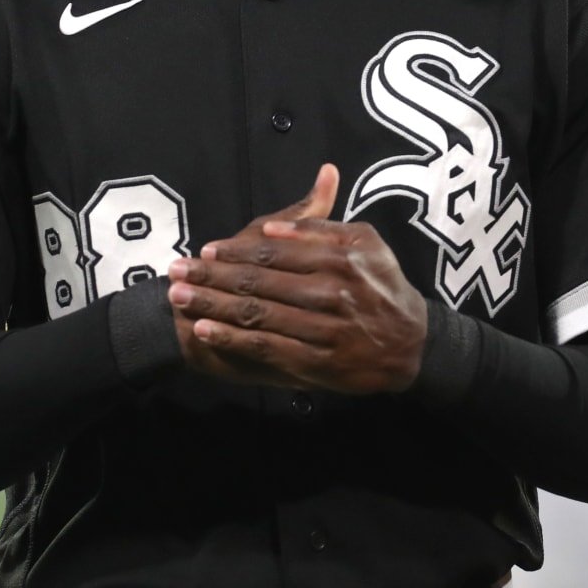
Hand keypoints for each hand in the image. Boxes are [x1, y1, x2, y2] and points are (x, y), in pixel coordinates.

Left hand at [167, 163, 427, 394]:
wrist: (412, 344)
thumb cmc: (384, 286)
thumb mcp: (365, 242)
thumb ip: (322, 227)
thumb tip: (276, 227)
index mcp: (339, 258)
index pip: (274, 251)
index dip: (235, 250)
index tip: (205, 249)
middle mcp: (330, 292)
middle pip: (258, 281)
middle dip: (211, 276)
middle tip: (175, 271)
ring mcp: (323, 329)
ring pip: (257, 313)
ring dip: (212, 304)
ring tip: (179, 297)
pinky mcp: (317, 361)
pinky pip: (268, 347)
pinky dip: (233, 338)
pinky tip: (206, 330)